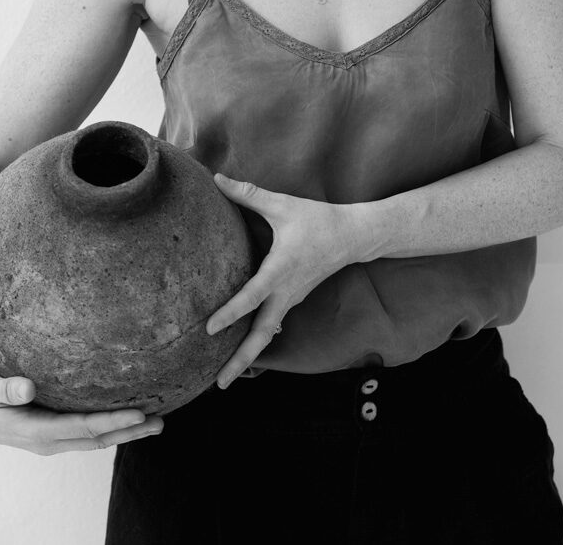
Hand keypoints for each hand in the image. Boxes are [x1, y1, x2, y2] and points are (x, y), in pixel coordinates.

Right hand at [0, 356, 163, 455]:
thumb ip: (2, 388)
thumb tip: (26, 387)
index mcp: (35, 431)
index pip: (82, 428)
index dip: (111, 421)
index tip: (138, 412)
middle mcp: (49, 439)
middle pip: (97, 438)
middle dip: (129, 431)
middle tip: (161, 420)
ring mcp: (54, 436)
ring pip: (96, 438)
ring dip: (126, 431)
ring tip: (157, 421)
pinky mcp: (56, 427)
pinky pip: (88, 429)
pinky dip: (112, 424)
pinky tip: (131, 414)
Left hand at [207, 174, 373, 387]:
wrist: (353, 236)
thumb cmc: (318, 220)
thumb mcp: (283, 204)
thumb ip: (249, 194)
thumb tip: (217, 179)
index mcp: (281, 270)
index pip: (252, 297)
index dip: (230, 312)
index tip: (209, 329)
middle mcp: (285, 292)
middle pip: (261, 335)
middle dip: (241, 360)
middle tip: (218, 384)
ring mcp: (291, 299)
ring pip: (267, 334)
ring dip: (248, 356)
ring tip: (224, 378)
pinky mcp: (293, 299)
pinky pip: (273, 325)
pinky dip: (258, 340)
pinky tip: (244, 351)